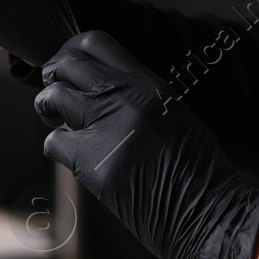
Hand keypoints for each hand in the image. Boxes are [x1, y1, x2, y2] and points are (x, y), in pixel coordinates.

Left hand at [35, 30, 258, 258]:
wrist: (210, 214)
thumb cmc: (198, 171)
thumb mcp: (176, 115)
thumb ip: (140, 96)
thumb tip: (99, 88)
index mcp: (151, 85)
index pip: (95, 43)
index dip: (71, 52)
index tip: (67, 69)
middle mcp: (129, 99)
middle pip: (67, 64)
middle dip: (53, 76)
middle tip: (54, 93)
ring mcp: (110, 130)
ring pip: (52, 97)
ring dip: (47, 107)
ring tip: (53, 119)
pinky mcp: (96, 165)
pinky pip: (55, 142)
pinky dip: (57, 147)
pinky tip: (73, 157)